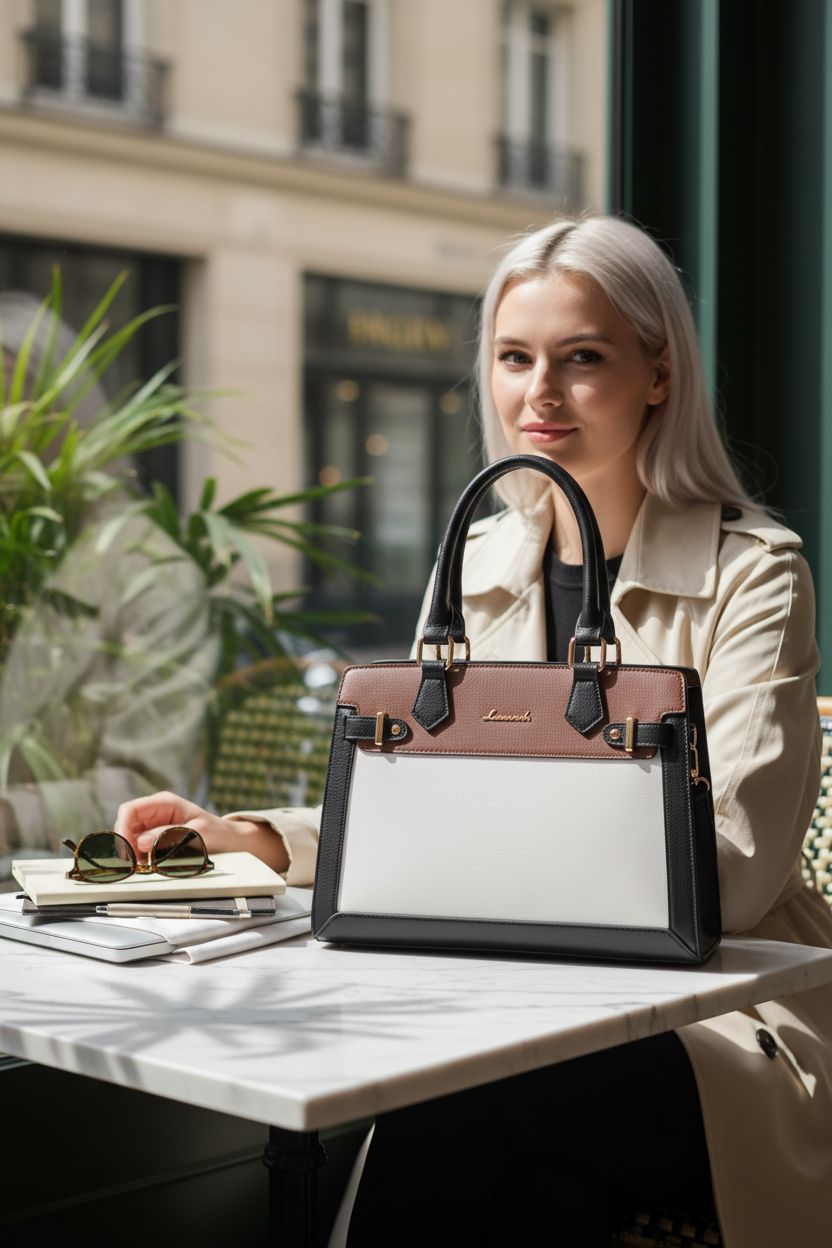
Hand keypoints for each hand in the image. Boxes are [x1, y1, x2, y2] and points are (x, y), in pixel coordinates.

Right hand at [113, 791, 289, 873]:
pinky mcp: (156, 840)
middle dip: (125, 843)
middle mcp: (156, 812)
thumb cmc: (218, 833)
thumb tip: (141, 841)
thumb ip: (169, 835)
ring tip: (140, 866)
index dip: (122, 828)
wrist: (231, 842)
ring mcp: (155, 826)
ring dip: (131, 852)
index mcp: (164, 803)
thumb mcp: (198, 833)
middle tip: (131, 863)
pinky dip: (139, 858)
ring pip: (130, 837)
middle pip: (126, 824)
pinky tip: (146, 866)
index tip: (126, 848)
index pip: (130, 810)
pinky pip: (139, 848)